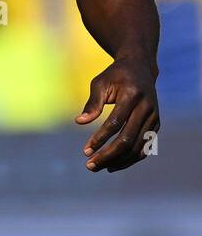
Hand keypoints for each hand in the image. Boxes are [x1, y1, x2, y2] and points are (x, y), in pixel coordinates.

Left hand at [75, 58, 159, 172]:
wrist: (140, 68)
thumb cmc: (115, 75)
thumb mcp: (100, 83)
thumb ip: (92, 103)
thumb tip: (79, 122)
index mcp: (132, 95)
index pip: (115, 123)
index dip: (100, 138)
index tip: (85, 151)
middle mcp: (147, 108)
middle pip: (128, 139)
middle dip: (108, 155)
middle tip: (90, 166)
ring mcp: (155, 118)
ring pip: (138, 147)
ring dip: (119, 160)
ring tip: (99, 167)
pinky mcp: (157, 124)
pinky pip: (145, 146)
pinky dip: (131, 158)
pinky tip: (114, 164)